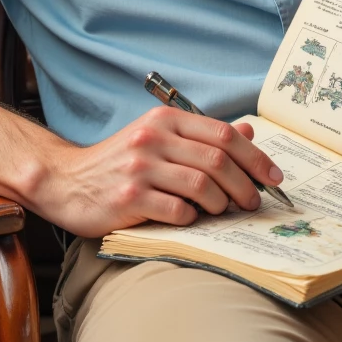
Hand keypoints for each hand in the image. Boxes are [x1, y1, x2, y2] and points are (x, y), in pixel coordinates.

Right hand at [46, 107, 284, 237]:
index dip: (256, 157)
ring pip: (203, 186)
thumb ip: (201, 137)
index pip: (223, 134)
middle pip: (218, 160)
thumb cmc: (119, 162)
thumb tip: (248, 132)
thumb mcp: (159, 139)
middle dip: (246, 186)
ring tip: (222, 213)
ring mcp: (140, 168)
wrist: (67, 181)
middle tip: (254, 203)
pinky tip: (189, 220)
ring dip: (222, 205)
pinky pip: (177, 211)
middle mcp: (153, 139)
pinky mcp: (128, 199)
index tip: (274, 178)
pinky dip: (192, 219)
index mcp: (165, 120)